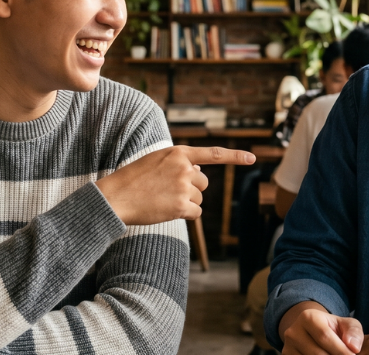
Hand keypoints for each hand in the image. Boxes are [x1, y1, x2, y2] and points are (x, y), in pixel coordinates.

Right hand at [94, 146, 254, 225]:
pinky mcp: (181, 206)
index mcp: (179, 153)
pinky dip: (185, 215)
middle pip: (203, 183)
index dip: (235, 156)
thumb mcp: (157, 160)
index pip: (214, 154)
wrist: (116, 196)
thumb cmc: (133, 179)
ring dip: (186, 202)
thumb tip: (200, 172)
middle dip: (191, 189)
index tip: (252, 158)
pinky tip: (166, 210)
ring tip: (162, 199)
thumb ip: (179, 163)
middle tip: (166, 190)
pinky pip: (195, 213)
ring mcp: (184, 187)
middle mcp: (185, 168)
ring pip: (198, 199)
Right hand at [279, 302, 363, 354]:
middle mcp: (293, 332)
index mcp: (308, 317)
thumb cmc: (332, 328)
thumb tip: (354, 347)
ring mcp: (287, 347)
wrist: (312, 331)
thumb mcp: (345, 324)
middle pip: (317, 353)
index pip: (325, 337)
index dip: (341, 350)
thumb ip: (353, 332)